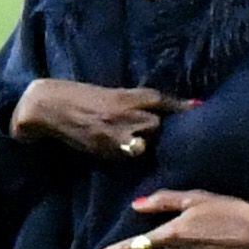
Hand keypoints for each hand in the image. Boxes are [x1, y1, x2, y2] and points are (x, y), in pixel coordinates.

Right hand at [13, 78, 185, 163]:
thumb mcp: (112, 93)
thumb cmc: (80, 96)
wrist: (49, 105)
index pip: (164, 102)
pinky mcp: (105, 149)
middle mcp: (128, 114)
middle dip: (158, 129)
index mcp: (130, 96)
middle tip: (151, 131)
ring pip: (145, 142)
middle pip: (158, 126)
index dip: (182, 107)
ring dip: (143, 142)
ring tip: (132, 140)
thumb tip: (163, 111)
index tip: (199, 108)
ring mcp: (117, 133)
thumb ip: (137, 103)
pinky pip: (127, 155)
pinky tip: (118, 148)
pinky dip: (127, 153)